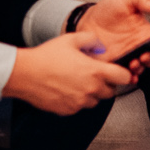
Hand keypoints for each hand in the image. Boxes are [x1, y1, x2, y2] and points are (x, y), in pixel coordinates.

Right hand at [4, 31, 135, 114]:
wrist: (25, 74)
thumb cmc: (46, 57)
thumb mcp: (70, 39)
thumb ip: (91, 40)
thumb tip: (100, 46)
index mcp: (95, 72)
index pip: (124, 78)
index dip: (123, 74)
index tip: (119, 73)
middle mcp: (91, 89)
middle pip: (111, 92)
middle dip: (106, 84)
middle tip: (93, 75)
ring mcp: (80, 102)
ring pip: (95, 101)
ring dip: (91, 93)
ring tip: (77, 82)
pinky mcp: (69, 110)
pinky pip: (79, 107)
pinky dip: (77, 100)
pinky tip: (66, 89)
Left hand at [77, 0, 149, 75]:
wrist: (88, 19)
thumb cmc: (109, 10)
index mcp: (145, 34)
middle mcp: (139, 48)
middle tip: (143, 56)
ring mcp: (127, 58)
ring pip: (139, 69)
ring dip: (139, 69)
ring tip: (132, 63)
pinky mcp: (114, 64)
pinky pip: (123, 75)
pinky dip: (126, 78)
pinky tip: (124, 74)